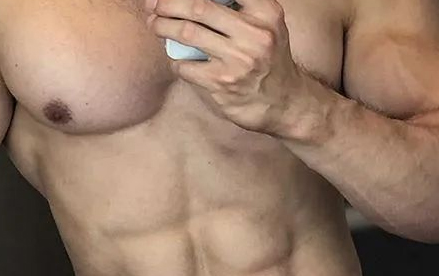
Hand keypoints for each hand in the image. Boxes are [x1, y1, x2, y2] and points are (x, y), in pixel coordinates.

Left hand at [146, 0, 305, 133]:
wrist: (285, 103)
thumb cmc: (269, 59)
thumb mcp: (268, 25)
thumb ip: (242, 6)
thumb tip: (192, 1)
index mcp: (266, 12)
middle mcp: (254, 34)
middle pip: (199, 6)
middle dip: (168, 2)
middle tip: (153, 3)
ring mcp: (237, 60)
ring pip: (187, 33)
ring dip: (163, 26)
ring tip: (154, 23)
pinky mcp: (221, 83)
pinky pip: (185, 65)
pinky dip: (175, 60)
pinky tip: (176, 59)